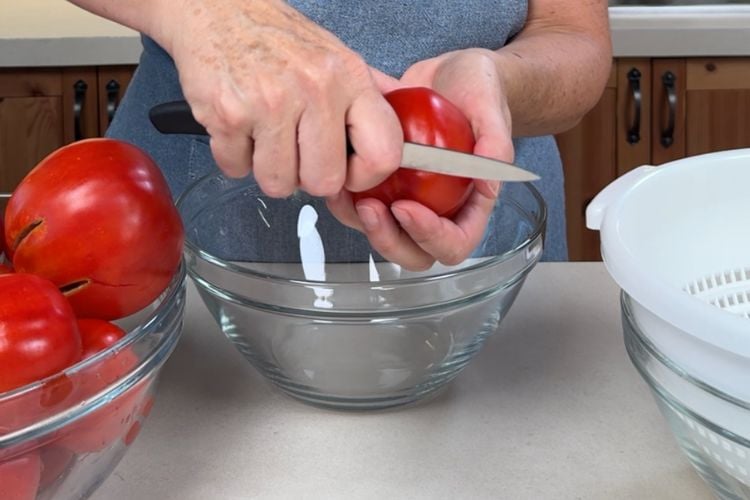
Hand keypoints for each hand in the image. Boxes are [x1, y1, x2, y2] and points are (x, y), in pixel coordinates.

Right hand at [163, 0, 402, 196]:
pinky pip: (236, 169)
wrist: (218, 9)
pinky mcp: (228, 114)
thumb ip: (369, 98)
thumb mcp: (336, 57)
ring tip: (267, 137)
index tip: (349, 172)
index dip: (364, 177)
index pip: (383, 154)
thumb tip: (403, 136)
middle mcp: (315, 89)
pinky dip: (235, 157)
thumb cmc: (277, 37)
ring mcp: (269, 102)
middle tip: (298, 153)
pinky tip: (242, 129)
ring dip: (269, 169)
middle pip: (324, 182)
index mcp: (349, 78)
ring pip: (278, 183)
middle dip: (308, 177)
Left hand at [328, 49, 512, 270]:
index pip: (454, 243)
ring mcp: (410, 200)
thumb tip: (488, 186)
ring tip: (347, 192)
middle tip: (370, 207)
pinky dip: (346, 202)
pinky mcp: (384, 187)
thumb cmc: (477, 90)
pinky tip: (337, 178)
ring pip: (383, 235)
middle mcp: (439, 210)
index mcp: (470, 204)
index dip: (429, 236)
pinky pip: (362, 210)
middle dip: (388, 238)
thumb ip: (495, 142)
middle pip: (414, 253)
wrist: (448, 73)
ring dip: (362, 224)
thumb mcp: (489, 105)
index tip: (406, 207)